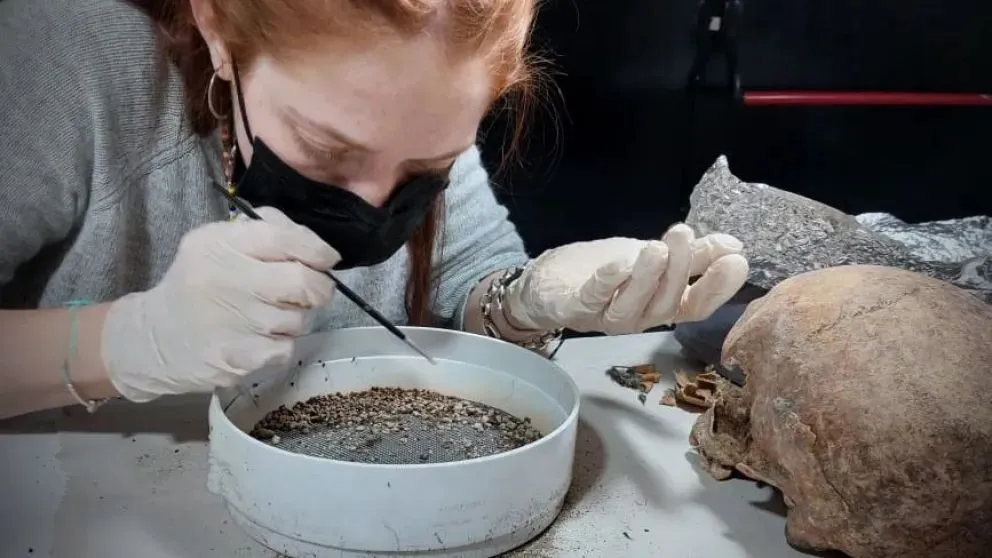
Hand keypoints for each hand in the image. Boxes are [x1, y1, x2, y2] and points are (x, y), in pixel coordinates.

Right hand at [101, 208, 339, 401]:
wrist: (156, 339)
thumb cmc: (198, 284)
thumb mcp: (217, 241)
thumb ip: (265, 229)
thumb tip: (314, 243)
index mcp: (220, 244)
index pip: (283, 239)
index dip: (316, 249)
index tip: (327, 258)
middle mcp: (228, 280)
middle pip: (303, 282)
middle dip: (319, 287)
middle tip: (312, 289)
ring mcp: (235, 323)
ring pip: (299, 318)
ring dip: (295, 316)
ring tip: (269, 314)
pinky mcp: (241, 358)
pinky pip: (286, 347)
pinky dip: (281, 342)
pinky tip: (258, 337)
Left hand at [502, 224, 747, 334]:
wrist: (551, 281)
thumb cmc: (607, 271)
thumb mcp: (653, 257)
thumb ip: (691, 256)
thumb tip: (735, 245)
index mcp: (661, 305)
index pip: (697, 305)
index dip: (718, 287)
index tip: (738, 260)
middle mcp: (639, 317)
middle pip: (666, 303)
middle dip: (678, 269)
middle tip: (683, 235)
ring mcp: (606, 317)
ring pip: (633, 306)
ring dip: (647, 277)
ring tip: (658, 246)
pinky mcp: (576, 308)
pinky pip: (593, 299)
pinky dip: (607, 282)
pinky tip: (618, 263)